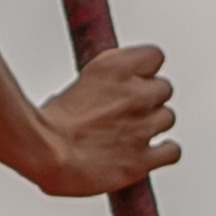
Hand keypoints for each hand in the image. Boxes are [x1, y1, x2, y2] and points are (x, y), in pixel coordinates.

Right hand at [36, 43, 178, 194]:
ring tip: (130, 132)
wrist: (43, 153)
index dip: (146, 68)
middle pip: (163, 88)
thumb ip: (101, 81)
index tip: (138, 75)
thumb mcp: (72, 84)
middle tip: (126, 109)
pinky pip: (172, 151)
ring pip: (167, 118)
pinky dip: (163, 152)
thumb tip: (108, 84)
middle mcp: (136, 95)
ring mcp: (143, 127)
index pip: (154, 56)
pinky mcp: (143, 158)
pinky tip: (149, 153)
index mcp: (115, 69)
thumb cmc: (46, 125)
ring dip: (152, 124)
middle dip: (147, 98)